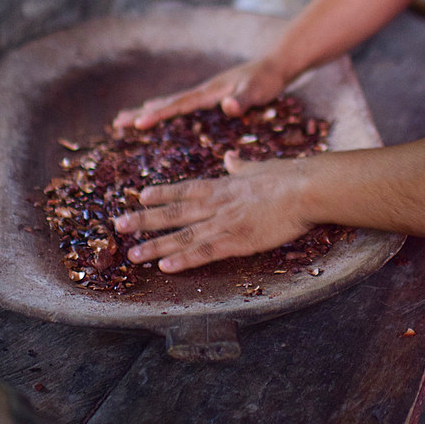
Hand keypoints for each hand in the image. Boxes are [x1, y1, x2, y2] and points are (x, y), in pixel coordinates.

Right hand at [112, 57, 288, 132]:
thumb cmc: (268, 80)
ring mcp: (207, 91)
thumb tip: (227, 105)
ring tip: (128, 118)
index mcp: (210, 91)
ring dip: (150, 109)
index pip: (179, 104)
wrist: (276, 63)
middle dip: (142, 112)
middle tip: (117, 122)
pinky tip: (162, 112)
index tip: (137, 123)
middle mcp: (204, 90)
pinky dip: (166, 108)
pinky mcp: (212, 94)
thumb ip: (244, 99)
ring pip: (172, 101)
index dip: (158, 114)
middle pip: (168, 102)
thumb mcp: (259, 92)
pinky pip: (183, 104)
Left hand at [113, 152, 311, 271]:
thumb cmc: (288, 176)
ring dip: (156, 245)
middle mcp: (217, 204)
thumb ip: (240, 166)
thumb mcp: (259, 167)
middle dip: (145, 220)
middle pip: (175, 213)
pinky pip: (205, 252)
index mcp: (223, 186)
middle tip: (119, 224)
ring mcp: (225, 223)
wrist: (305, 188)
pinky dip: (183, 259)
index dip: (162, 194)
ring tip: (132, 253)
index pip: (185, 189)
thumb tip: (229, 157)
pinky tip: (165, 266)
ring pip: (183, 235)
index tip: (140, 196)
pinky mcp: (238, 241)